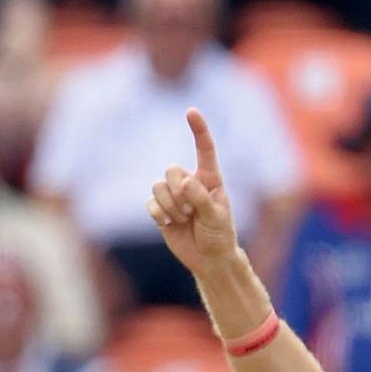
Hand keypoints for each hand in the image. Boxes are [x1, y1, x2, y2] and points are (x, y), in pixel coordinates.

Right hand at [148, 108, 240, 277]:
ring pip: (158, 186)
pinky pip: (151, 203)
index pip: (204, 150)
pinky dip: (159, 214)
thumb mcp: (216, 218)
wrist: (209, 259)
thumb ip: (201, 198)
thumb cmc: (219, 236)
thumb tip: (184, 182)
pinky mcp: (161, 210)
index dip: (198, 130)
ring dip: (170, 206)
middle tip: (191, 212)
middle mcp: (190, 183)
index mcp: (209, 179)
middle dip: (178, 192)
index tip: (191, 111)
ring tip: (184, 220)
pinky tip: (169, 224)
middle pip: (171, 171)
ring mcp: (174, 196)